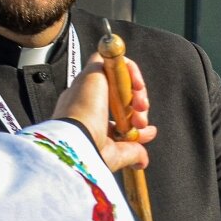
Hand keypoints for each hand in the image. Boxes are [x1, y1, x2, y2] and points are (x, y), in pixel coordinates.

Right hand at [54, 55, 158, 173]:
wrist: (76, 141)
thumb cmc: (89, 153)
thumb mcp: (115, 155)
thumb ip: (131, 153)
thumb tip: (142, 160)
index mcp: (87, 118)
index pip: (116, 112)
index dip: (134, 119)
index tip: (144, 130)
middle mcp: (86, 99)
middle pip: (120, 94)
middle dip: (138, 107)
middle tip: (141, 121)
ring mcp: (89, 84)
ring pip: (119, 77)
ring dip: (137, 91)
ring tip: (140, 107)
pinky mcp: (93, 71)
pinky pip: (114, 59)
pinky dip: (131, 70)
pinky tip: (136, 87)